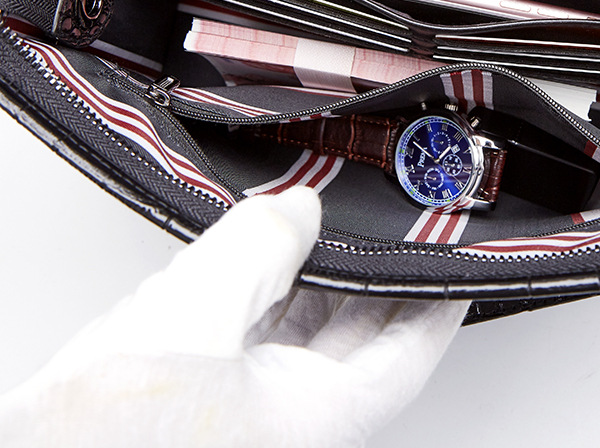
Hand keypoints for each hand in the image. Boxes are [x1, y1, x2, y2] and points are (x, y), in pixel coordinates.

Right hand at [0, 188, 468, 446]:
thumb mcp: (196, 313)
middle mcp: (293, 418)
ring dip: (324, 277)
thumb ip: (258, 246)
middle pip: (363, 337)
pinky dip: (273, 290)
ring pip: (312, 333)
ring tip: (333, 226)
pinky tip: (265, 254)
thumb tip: (298, 208)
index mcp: (316, 416)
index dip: (441, 300)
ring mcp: (251, 408)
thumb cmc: (107, 440)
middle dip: (379, 276)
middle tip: (392, 228)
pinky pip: (263, 332)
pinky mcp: (210, 393)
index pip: (411, 351)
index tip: (458, 265)